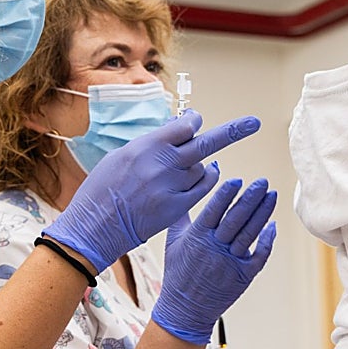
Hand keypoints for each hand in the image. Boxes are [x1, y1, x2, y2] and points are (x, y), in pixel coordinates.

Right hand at [45, 110, 260, 271]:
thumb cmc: (102, 190)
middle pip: (205, 144)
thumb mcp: (120, 156)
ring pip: (201, 168)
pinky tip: (203, 176)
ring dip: (197, 166)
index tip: (195, 121)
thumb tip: (176, 129)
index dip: (192, 122)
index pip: (184, 126)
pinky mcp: (176, 208)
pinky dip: (207, 180)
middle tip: (253, 123)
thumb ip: (151, 143)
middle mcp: (161, 165)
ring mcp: (171, 188)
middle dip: (233, 132)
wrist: (94, 227)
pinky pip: (203, 188)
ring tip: (173, 174)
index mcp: (145, 146)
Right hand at [149, 177, 276, 344]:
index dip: (226, 195)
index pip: (213, 211)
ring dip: (263, 213)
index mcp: (197, 238)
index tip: (238, 180)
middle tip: (262, 182)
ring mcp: (231, 263)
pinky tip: (272, 224)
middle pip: (236, 219)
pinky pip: (260, 254)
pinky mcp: (244, 275)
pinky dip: (268, 239)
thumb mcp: (173, 241)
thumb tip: (188, 187)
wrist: (185, 309)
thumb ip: (181, 214)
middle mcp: (214, 249)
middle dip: (250, 198)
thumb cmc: (178, 271)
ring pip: (250, 233)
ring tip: (272, 195)